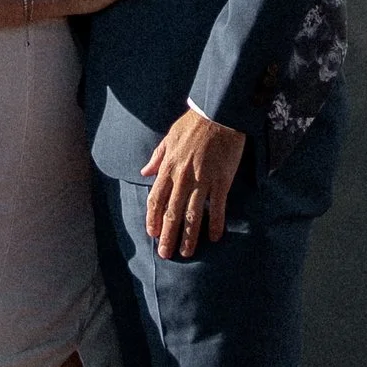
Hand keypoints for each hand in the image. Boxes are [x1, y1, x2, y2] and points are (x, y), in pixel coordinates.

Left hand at [143, 106, 246, 255]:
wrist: (219, 112)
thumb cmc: (194, 123)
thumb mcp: (170, 137)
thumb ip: (157, 157)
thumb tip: (144, 172)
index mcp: (168, 167)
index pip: (156, 200)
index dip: (153, 219)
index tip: (153, 233)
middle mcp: (183, 178)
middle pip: (172, 213)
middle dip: (168, 236)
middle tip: (166, 254)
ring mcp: (203, 181)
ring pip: (193, 215)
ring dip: (189, 237)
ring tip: (187, 253)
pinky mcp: (222, 181)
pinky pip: (218, 207)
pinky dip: (216, 224)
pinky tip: (215, 237)